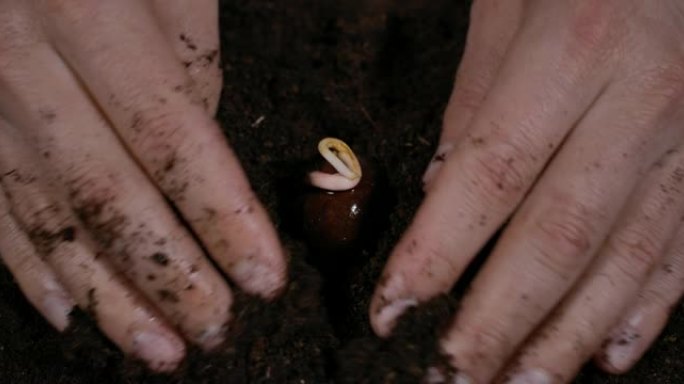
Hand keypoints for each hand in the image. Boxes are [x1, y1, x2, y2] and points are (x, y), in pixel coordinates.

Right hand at [0, 0, 285, 371]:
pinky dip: (27, 266)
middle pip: (107, 193)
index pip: (172, 138)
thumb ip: (187, 61)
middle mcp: (19, 59)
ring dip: (106, 293)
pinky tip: (68, 311)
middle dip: (169, 274)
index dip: (222, 216)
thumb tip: (203, 160)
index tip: (264, 278)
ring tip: (159, 349)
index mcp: (88, 11)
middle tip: (216, 330)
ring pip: (47, 214)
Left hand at [371, 0, 683, 381]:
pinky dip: (645, 309)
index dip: (437, 253)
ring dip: (565, 335)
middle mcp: (639, 103)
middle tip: (453, 376)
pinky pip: (681, 248)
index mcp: (574, 52)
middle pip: (557, 237)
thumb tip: (442, 186)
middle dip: (500, 320)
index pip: (490, 175)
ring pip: (622, 258)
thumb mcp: (509, 4)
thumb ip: (475, 98)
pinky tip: (606, 355)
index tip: (393, 308)